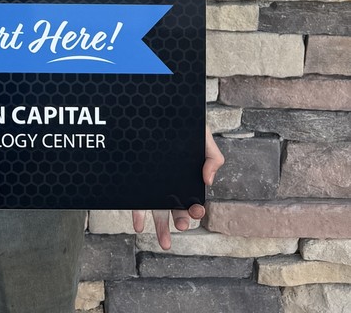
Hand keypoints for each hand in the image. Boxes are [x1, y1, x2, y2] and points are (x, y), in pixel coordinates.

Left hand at [131, 127, 223, 249]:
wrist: (160, 109)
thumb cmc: (185, 126)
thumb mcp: (203, 139)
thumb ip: (213, 158)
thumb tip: (208, 180)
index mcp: (187, 179)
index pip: (193, 199)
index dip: (195, 208)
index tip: (196, 211)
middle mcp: (170, 185)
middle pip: (176, 209)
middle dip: (181, 221)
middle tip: (181, 225)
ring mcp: (153, 185)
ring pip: (158, 211)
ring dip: (162, 228)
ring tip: (165, 242)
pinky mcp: (138, 181)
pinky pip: (137, 201)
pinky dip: (138, 215)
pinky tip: (138, 225)